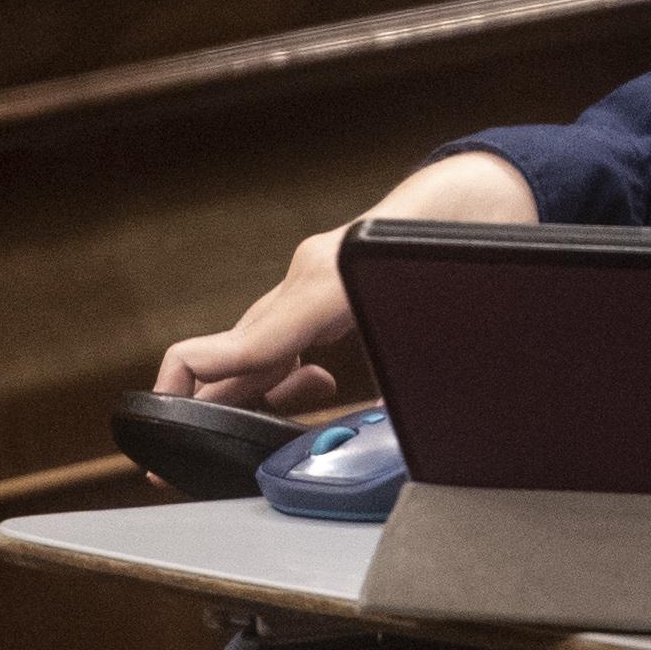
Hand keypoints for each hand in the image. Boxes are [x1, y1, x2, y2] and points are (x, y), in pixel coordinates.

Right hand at [157, 148, 536, 406]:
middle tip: (186, 456)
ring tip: (253, 429)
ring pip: (258, 340)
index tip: (169, 415)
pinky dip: (281, 364)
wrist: (480, 194)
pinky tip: (310, 384)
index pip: (248, 343)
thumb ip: (411, 379)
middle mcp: (308, 274)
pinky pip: (284, 329)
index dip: (200, 381)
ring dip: (247, 386)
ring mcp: (312, 274)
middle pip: (239, 346)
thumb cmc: (465, 245)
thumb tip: (388, 436)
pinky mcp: (325, 280)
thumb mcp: (449, 323)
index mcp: (329, 283)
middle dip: (209, 401)